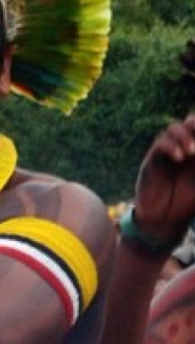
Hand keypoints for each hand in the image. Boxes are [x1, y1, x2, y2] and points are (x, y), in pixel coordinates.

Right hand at [133, 113, 194, 242]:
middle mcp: (183, 147)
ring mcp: (167, 152)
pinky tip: (179, 158)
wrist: (165, 221)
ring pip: (173, 129)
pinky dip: (169, 147)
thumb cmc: (188, 204)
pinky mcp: (153, 160)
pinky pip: (159, 145)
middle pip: (188, 122)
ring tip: (192, 151)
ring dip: (184, 136)